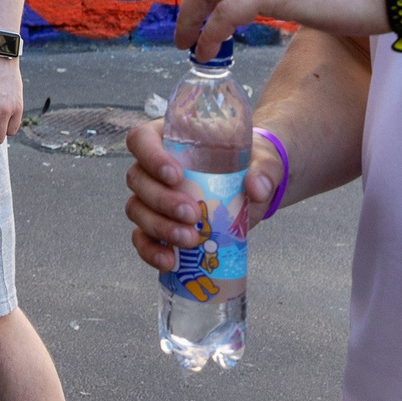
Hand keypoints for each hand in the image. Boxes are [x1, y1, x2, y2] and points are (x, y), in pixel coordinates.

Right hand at [124, 121, 281, 270]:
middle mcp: (152, 167)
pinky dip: (151, 251)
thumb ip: (265, 168)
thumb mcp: (263, 158)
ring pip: (137, 210)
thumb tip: (256, 187)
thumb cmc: (250, 162)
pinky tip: (169, 261)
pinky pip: (142, 238)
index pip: (142, 139)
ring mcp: (152, 197)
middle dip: (161, 200)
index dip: (151, 156)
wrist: (253, 186)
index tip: (176, 175)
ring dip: (159, 227)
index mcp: (170, 138)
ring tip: (190, 239)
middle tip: (192, 214)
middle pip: (137, 179)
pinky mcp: (158, 225)